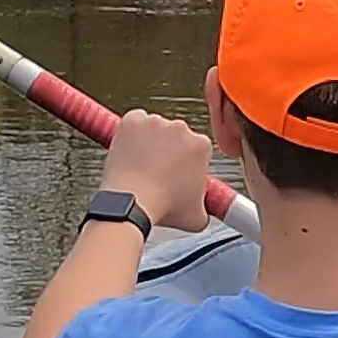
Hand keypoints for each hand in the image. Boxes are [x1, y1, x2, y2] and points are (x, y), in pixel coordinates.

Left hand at [99, 108, 215, 231]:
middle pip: (176, 135)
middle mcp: (180, 128)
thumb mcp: (198, 216)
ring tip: (141, 165)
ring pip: (154, 128)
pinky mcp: (132, 121)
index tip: (178, 173)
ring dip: (150, 141)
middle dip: (169, 149)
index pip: (197, 148)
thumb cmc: (164, 208)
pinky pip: (134, 121)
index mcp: (201, 145)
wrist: (131, 203)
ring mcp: (155, 122)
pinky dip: (131, 133)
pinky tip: (130, 151)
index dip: (187, 162)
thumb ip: (207, 207)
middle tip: (158, 170)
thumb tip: (205, 210)